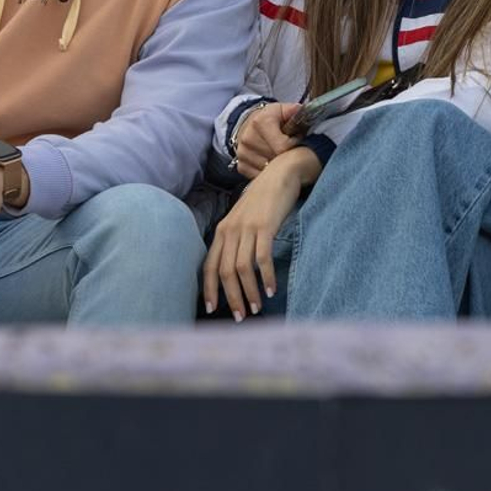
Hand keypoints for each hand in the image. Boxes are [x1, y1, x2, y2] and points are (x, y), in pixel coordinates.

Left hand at [203, 155, 307, 319]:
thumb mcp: (243, 219)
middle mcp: (231, 230)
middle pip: (225, 272)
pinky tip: (271, 290)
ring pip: (242, 268)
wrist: (281, 174)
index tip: (213, 309)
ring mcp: (247, 228)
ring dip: (249, 292)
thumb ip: (235, 239)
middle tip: (240, 316)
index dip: (209, 289)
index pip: (209, 266)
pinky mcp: (265, 226)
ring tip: (256, 308)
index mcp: (222, 230)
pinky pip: (262, 258)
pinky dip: (265, 277)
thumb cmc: (264, 200)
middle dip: (232, 297)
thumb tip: (234, 268)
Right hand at [231, 101, 303, 178]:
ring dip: (279, 165)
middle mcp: (248, 138)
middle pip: (277, 159)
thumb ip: (294, 110)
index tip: (297, 140)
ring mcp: (243, 154)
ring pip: (269, 170)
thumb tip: (301, 111)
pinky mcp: (241, 166)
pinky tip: (272, 161)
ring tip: (282, 154)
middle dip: (288, 155)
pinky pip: (261, 176)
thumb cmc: (271, 119)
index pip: (283, 146)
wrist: (249, 125)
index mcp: (260, 122)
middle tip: (291, 148)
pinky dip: (269, 172)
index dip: (295, 145)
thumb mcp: (282, 109)